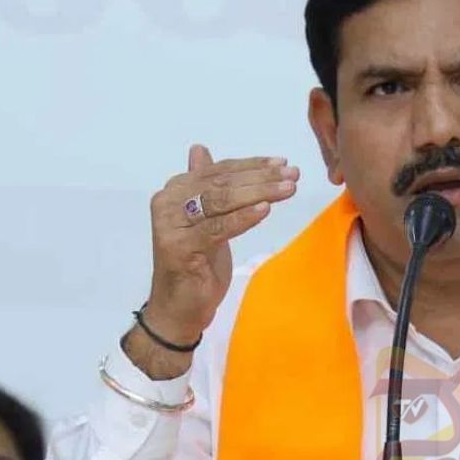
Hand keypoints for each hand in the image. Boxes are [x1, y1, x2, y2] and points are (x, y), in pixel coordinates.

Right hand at [128, 144, 297, 377]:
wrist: (179, 309)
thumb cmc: (196, 266)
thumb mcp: (207, 222)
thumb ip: (205, 187)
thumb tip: (199, 149)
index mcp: (175, 191)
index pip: (218, 171)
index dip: (251, 165)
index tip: (282, 163)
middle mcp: (168, 202)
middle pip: (221, 183)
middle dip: (260, 178)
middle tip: (292, 174)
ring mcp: (170, 225)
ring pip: (221, 201)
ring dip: (258, 192)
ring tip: (288, 189)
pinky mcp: (178, 247)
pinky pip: (218, 228)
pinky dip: (243, 217)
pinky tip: (266, 209)